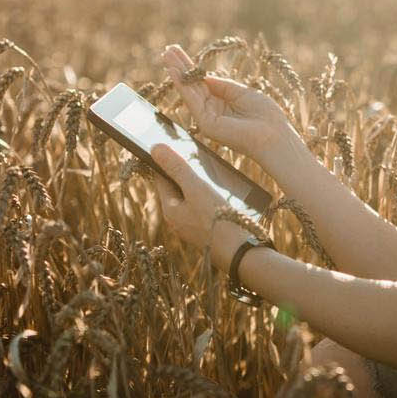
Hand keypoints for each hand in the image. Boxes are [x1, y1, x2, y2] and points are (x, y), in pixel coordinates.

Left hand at [149, 142, 243, 265]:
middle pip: (177, 187)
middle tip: (195, 153)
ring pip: (192, 198)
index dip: (166, 160)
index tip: (172, 143)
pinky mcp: (209, 230)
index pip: (161, 178)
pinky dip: (209, 195)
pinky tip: (224, 190)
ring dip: (199, 183)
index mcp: (170, 210)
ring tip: (213, 169)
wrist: (242, 254)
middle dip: (185, 171)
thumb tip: (155, 147)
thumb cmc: (217, 220)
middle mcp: (178, 220)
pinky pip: (204, 207)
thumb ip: (177, 167)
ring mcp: (194, 226)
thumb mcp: (196, 188)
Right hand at [162, 43, 298, 170]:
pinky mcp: (207, 124)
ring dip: (177, 72)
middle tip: (167, 49)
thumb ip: (223, 85)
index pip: (202, 83)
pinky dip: (182, 85)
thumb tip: (205, 76)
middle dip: (180, 67)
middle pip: (193, 85)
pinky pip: (192, 101)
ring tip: (166, 54)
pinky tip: (174, 71)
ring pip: (189, 91)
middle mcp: (212, 111)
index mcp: (222, 103)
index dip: (192, 68)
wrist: (274, 135)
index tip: (180, 52)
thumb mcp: (243, 93)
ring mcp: (208, 118)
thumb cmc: (265, 115)